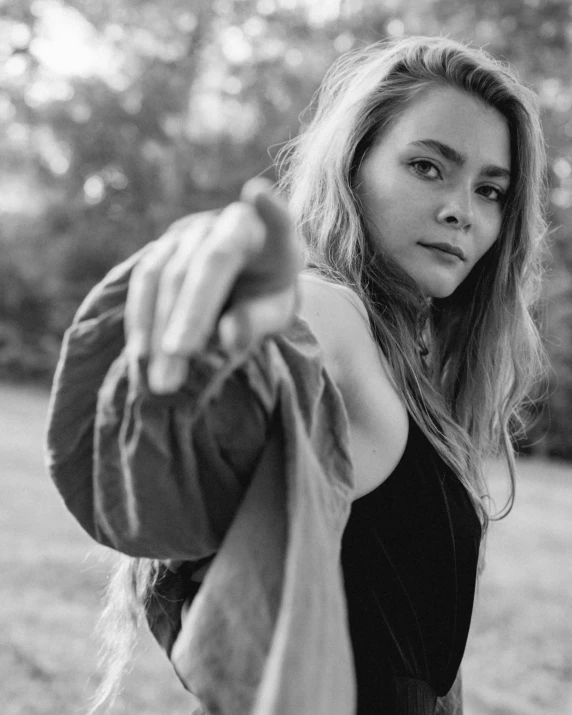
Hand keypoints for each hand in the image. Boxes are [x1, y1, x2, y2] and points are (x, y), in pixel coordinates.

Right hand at [125, 178, 300, 393]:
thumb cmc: (266, 297)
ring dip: (157, 330)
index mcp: (271, 237)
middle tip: (176, 374)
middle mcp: (228, 224)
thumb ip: (259, 321)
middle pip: (205, 265)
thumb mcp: (276, 313)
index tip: (256, 194)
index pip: (277, 220)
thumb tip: (228, 335)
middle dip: (187, 320)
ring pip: (165, 274)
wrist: (242, 281)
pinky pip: (143, 281)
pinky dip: (141, 321)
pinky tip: (140, 358)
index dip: (270, 209)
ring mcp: (191, 231)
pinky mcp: (162, 248)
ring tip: (159, 382)